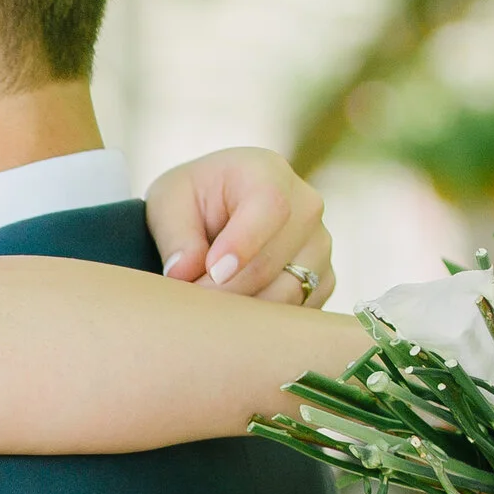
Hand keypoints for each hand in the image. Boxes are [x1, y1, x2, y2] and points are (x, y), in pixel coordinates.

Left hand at [145, 148, 332, 306]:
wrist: (220, 211)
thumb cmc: (193, 201)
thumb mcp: (169, 202)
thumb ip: (175, 235)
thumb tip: (183, 272)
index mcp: (268, 172)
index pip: (270, 207)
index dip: (243, 243)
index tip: (213, 271)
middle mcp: (306, 207)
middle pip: (273, 261)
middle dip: (226, 290)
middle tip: (190, 304)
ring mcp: (320, 246)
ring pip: (287, 294)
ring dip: (241, 311)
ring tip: (206, 309)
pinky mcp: (324, 279)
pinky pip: (296, 313)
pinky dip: (262, 322)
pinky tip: (233, 312)